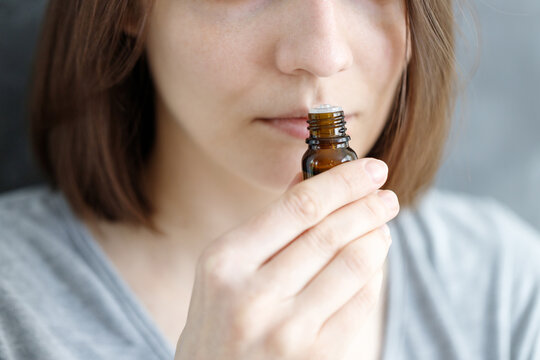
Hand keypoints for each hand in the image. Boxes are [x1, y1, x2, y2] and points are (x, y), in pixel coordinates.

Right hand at [174, 158, 398, 359]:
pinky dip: (375, 273)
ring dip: (377, 235)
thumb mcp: (226, 269)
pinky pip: (362, 302)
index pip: (300, 206)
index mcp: (226, 260)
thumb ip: (269, 226)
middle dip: (367, 205)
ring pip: (353, 263)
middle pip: (331, 231)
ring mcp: (287, 330)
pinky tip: (374, 262)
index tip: (369, 168)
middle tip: (385, 193)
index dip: (342, 181)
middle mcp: (253, 295)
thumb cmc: (220, 320)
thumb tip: (312, 181)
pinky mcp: (317, 356)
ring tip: (381, 226)